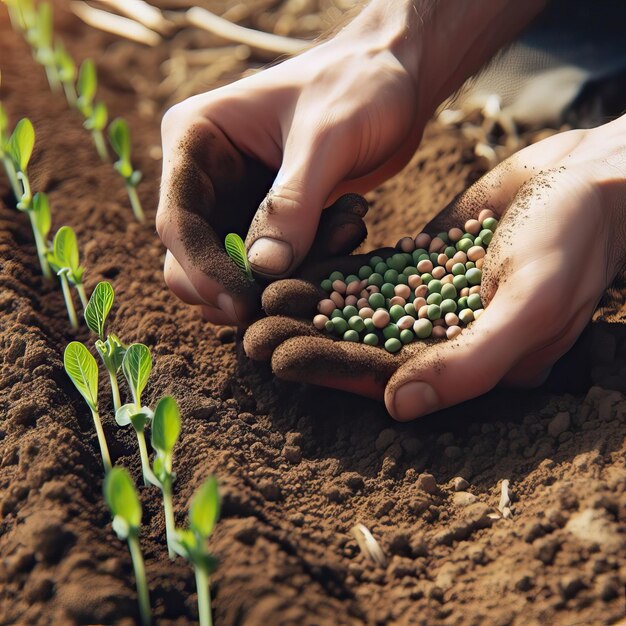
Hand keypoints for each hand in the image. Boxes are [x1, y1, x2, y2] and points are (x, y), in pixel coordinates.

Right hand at [156, 3, 424, 325]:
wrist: (396, 76)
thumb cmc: (359, 85)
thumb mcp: (326, 138)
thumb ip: (292, 204)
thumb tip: (262, 271)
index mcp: (195, 139)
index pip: (178, 222)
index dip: (203, 272)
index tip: (243, 305)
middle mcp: (206, 175)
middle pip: (193, 257)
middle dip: (239, 284)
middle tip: (292, 291)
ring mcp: (237, 199)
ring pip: (235, 269)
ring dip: (285, 274)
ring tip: (344, 232)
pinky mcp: (270, 218)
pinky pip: (275, 264)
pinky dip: (308, 264)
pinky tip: (350, 227)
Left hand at [243, 116, 625, 419]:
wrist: (589, 180)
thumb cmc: (573, 245)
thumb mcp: (530, 306)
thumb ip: (470, 362)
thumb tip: (399, 407)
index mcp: (462, 361)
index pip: (385, 376)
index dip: (331, 369)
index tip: (279, 361)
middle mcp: (438, 336)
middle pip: (359, 345)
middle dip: (307, 341)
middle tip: (250, 336)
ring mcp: (426, 296)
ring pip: (357, 308)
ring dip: (311, 306)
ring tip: (260, 299)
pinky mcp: (420, 260)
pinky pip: (369, 271)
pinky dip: (334, 269)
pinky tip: (294, 264)